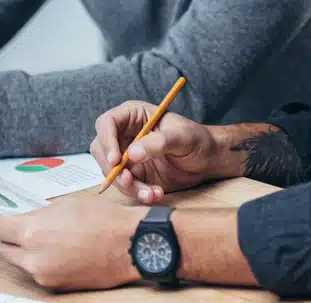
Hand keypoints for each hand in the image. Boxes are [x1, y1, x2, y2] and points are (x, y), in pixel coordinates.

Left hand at [0, 197, 144, 290]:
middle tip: (15, 227)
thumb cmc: (103, 220)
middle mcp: (33, 257)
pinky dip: (40, 261)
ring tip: (43, 237)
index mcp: (32, 232)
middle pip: (5, 248)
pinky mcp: (55, 286)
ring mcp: (44, 275)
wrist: (129, 245)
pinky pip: (38, 272)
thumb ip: (39, 213)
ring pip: (21, 262)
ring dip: (24, 250)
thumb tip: (25, 218)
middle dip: (7, 236)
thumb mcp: (66, 205)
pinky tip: (56, 249)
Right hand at [90, 100, 225, 203]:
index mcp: (133, 115)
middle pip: (102, 150)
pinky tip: (155, 194)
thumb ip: (158, 143)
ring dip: (128, 186)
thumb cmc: (196, 139)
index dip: (107, 141)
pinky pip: (125, 186)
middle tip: (129, 181)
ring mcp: (127, 155)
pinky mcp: (134, 174)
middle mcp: (125, 134)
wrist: (208, 159)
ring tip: (150, 193)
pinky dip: (137, 193)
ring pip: (112, 172)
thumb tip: (132, 154)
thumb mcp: (181, 136)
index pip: (107, 123)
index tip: (116, 160)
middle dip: (113, 169)